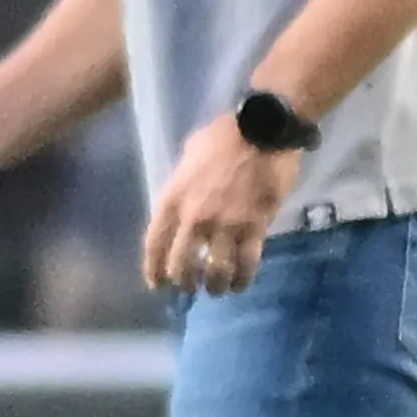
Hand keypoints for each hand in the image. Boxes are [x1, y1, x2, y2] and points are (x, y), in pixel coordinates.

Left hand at [143, 117, 301, 295]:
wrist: (264, 128)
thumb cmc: (224, 135)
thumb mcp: (189, 155)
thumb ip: (182, 182)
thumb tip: (184, 200)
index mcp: (173, 197)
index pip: (154, 243)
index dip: (153, 269)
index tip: (156, 284)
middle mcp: (194, 217)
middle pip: (182, 266)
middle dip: (185, 283)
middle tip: (191, 287)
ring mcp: (225, 224)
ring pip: (215, 271)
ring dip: (215, 286)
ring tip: (218, 288)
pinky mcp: (254, 227)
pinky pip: (246, 264)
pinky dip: (242, 279)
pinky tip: (240, 283)